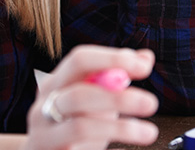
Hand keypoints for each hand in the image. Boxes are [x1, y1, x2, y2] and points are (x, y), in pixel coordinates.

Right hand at [23, 46, 158, 149]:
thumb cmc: (70, 124)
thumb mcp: (91, 98)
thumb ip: (114, 77)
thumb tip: (145, 57)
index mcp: (54, 84)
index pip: (79, 61)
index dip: (112, 60)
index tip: (144, 68)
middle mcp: (43, 108)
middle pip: (78, 95)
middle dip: (118, 97)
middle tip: (150, 103)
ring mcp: (45, 136)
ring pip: (81, 128)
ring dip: (120, 128)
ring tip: (148, 132)